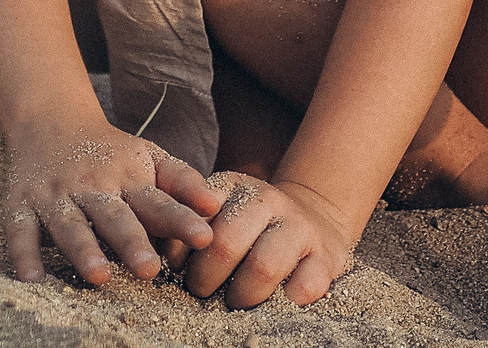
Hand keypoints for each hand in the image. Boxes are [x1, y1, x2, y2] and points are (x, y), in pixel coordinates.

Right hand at [5, 115, 221, 286]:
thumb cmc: (109, 152)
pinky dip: (24, 253)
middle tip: (150, 269)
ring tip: (99, 275)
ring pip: (69, 225)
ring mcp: (55, 195)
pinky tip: (32, 280)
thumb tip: (215, 206)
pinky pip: (20, 229)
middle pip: (113, 217)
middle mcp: (91, 187)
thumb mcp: (148, 156)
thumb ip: (181, 181)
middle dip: (131, 242)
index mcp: (127, 177)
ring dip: (83, 249)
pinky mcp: (22, 203)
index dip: (180, 219)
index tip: (205, 237)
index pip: (157, 201)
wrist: (49, 118)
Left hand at [183, 171, 354, 308]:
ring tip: (233, 302)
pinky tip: (274, 303)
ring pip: (264, 266)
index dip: (179, 246)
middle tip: (200, 292)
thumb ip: (193, 224)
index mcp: (233, 185)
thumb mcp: (222, 207)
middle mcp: (267, 199)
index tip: (174, 266)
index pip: (196, 214)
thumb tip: (161, 256)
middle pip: (225, 243)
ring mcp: (299, 226)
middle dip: (205, 278)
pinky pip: (305, 286)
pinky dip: (286, 302)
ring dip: (242, 295)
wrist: (315, 215)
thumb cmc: (252, 223)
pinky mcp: (326, 256)